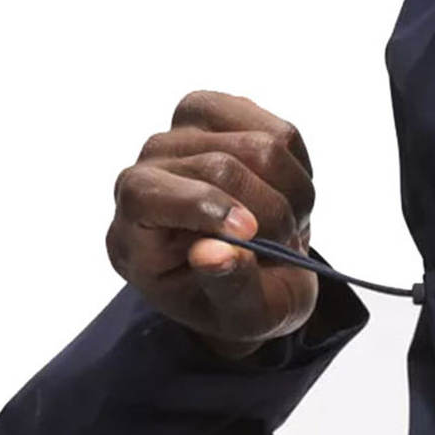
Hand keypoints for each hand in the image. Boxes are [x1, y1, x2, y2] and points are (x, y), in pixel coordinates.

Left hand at [106, 90, 317, 358]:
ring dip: (293, 196)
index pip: (144, 194)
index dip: (200, 204)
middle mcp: (148, 175)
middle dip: (272, 214)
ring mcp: (181, 138)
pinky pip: (282, 133)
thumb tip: (215, 253)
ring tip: (287, 227)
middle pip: (217, 167)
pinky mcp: (222, 115)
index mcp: (134, 235)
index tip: (249, 233)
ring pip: (260, 146)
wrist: (261, 277)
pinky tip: (286, 197)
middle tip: (285, 248)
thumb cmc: (242, 304)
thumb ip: (228, 288)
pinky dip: (301, 173)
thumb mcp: (243, 318)